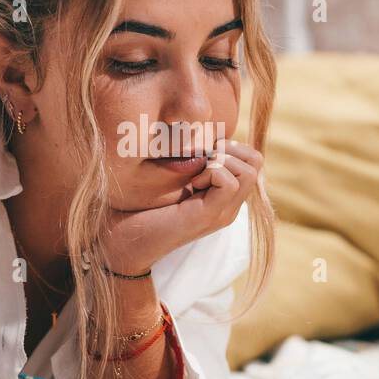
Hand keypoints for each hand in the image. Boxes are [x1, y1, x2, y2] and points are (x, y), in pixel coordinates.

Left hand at [100, 137, 263, 274]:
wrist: (123, 242)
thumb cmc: (138, 209)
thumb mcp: (169, 178)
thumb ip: (188, 162)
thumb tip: (201, 136)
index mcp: (222, 197)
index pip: (252, 161)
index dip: (231, 146)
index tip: (203, 153)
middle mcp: (228, 207)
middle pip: (256, 163)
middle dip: (229, 149)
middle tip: (201, 159)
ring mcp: (222, 213)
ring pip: (249, 171)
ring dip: (220, 160)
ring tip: (195, 173)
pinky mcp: (210, 216)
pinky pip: (230, 182)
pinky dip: (211, 172)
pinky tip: (190, 183)